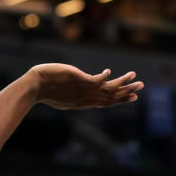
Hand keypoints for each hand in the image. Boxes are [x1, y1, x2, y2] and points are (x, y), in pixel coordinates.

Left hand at [27, 64, 143, 109]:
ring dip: (122, 83)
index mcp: (82, 102)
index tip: (132, 97)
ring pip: (107, 89)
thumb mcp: (60, 97)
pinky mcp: (78, 80)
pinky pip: (95, 80)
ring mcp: (82, 90)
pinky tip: (109, 72)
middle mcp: (85, 98)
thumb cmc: (43, 91)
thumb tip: (73, 97)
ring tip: (134, 76)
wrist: (34, 87)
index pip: (105, 102)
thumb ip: (71, 96)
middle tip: (141, 86)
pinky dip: (103, 78)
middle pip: (110, 97)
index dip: (119, 99)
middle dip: (126, 91)